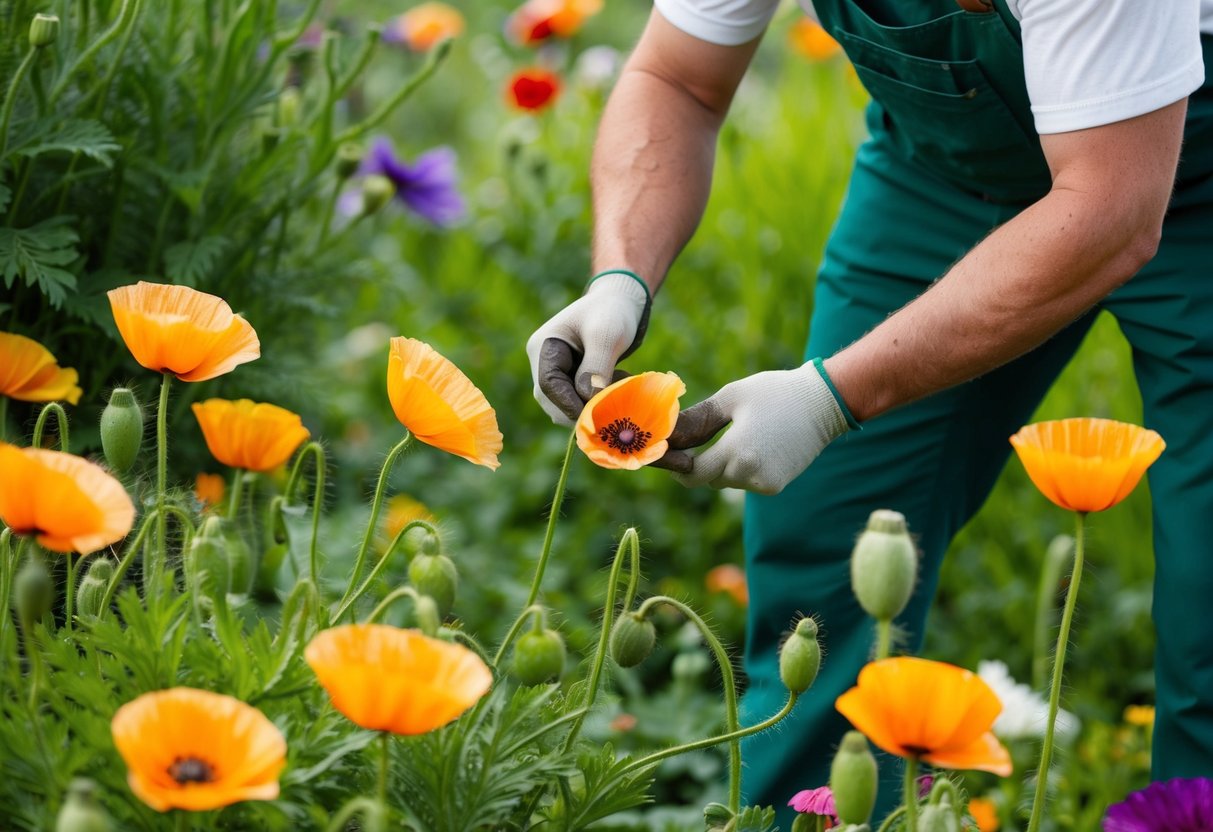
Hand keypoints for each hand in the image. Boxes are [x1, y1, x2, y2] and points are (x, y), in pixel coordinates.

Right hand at [526, 273, 650, 424]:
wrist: (621, 300)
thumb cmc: (612, 311)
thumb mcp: (606, 335)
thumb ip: (596, 366)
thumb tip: (587, 398)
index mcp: (543, 347)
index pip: (547, 386)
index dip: (567, 404)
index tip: (593, 414)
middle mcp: (543, 360)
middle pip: (552, 400)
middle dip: (580, 407)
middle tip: (611, 401)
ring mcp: (556, 370)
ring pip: (565, 403)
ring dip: (590, 403)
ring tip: (617, 383)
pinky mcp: (570, 376)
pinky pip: (577, 398)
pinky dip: (596, 398)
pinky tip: (615, 382)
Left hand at [663, 359, 854, 494]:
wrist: (823, 402)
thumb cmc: (775, 393)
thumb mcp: (732, 397)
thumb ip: (697, 419)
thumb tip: (670, 434)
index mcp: (736, 452)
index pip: (694, 475)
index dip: (680, 467)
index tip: (676, 454)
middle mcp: (750, 474)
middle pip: (710, 479)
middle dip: (705, 462)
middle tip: (710, 437)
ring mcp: (765, 483)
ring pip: (729, 481)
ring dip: (727, 466)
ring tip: (744, 436)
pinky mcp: (776, 485)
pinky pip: (747, 482)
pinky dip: (745, 469)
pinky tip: (760, 445)